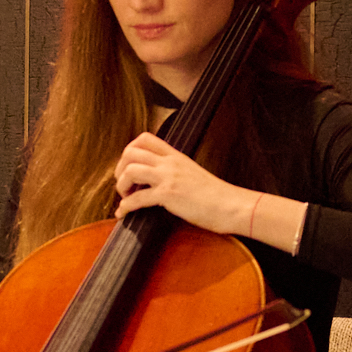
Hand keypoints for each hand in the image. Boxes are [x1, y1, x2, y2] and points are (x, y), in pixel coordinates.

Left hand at [112, 131, 255, 234]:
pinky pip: (137, 197)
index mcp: (176, 156)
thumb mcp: (193, 174)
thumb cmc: (216, 196)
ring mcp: (169, 177)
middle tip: (124, 183)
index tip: (129, 167)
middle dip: (120, 168)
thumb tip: (160, 180)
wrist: (231, 205)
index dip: (129, 150)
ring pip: (130, 170)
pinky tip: (123, 213)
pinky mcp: (168, 195)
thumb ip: (176, 171)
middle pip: (131, 151)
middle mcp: (170, 163)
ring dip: (121, 185)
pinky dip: (125, 206)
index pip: (144, 139)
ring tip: (125, 196)